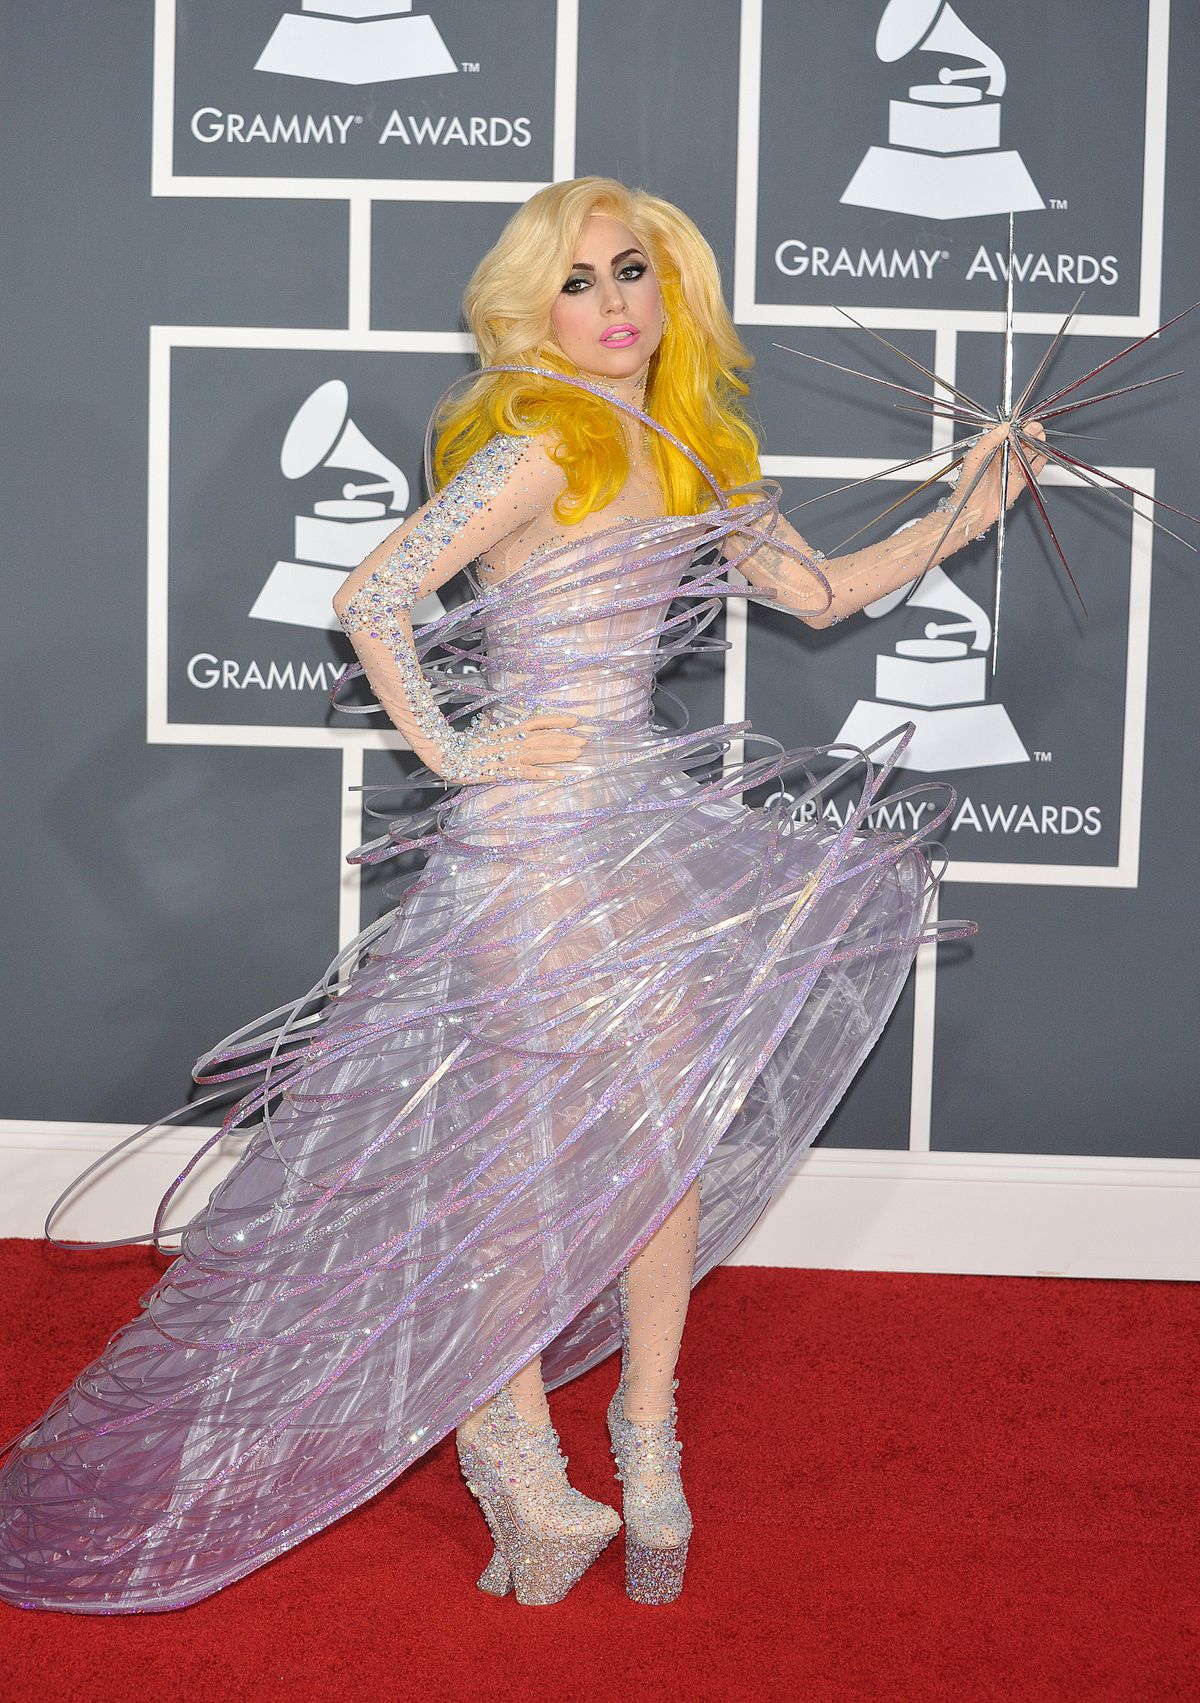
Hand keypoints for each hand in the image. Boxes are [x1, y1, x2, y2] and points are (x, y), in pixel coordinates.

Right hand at [437, 710, 588, 783]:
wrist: (448, 754)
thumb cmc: (464, 745)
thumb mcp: (482, 731)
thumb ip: (493, 726)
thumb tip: (493, 720)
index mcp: (510, 729)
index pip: (539, 720)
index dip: (558, 720)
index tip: (576, 721)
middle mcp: (514, 740)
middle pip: (545, 737)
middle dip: (566, 739)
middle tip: (585, 741)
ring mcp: (510, 755)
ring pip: (541, 753)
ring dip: (560, 754)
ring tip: (577, 755)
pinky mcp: (504, 770)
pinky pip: (528, 772)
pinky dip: (543, 774)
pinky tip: (557, 776)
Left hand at [956, 419, 1047, 539]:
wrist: (971, 511)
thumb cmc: (966, 487)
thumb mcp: (973, 459)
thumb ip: (987, 442)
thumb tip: (1003, 427)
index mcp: (992, 448)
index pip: (1009, 432)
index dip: (1018, 426)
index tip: (1023, 422)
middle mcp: (1004, 456)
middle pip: (1023, 440)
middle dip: (1030, 432)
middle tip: (1033, 429)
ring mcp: (1013, 468)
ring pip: (1030, 451)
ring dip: (1037, 443)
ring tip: (1039, 437)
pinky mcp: (1020, 480)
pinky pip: (1034, 468)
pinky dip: (1041, 461)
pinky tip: (1043, 453)